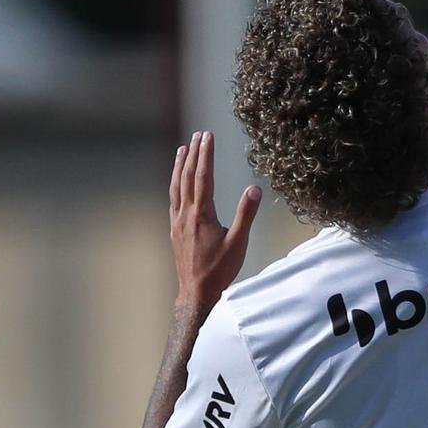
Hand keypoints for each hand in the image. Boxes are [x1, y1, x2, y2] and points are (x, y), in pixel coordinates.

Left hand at [168, 130, 261, 309]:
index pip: (203, 177)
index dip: (206, 155)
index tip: (208, 137)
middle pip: (188, 177)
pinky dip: (175, 184)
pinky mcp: (175, 230)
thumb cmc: (219, 270)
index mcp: (201, 214)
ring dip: (180, 166)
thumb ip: (245, 214)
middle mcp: (185, 214)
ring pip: (176, 186)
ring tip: (183, 149)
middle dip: (193, 154)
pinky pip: (173, 199)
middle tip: (199, 135)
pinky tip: (177, 181)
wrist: (197, 292)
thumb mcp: (238, 242)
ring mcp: (177, 222)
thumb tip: (254, 188)